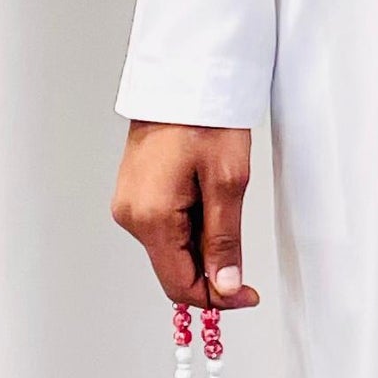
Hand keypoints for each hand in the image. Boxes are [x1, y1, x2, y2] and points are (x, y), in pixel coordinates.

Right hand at [111, 123, 260, 309]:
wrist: (182, 79)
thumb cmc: (204, 118)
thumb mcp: (228, 181)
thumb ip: (224, 240)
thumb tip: (225, 286)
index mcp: (150, 218)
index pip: (179, 285)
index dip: (217, 298)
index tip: (248, 293)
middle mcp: (130, 216)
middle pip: (174, 269)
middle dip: (212, 267)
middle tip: (242, 242)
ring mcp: (129, 204)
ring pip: (172, 248)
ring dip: (203, 242)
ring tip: (222, 198)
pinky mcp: (135, 194)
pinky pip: (165, 226)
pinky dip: (191, 224)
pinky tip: (206, 194)